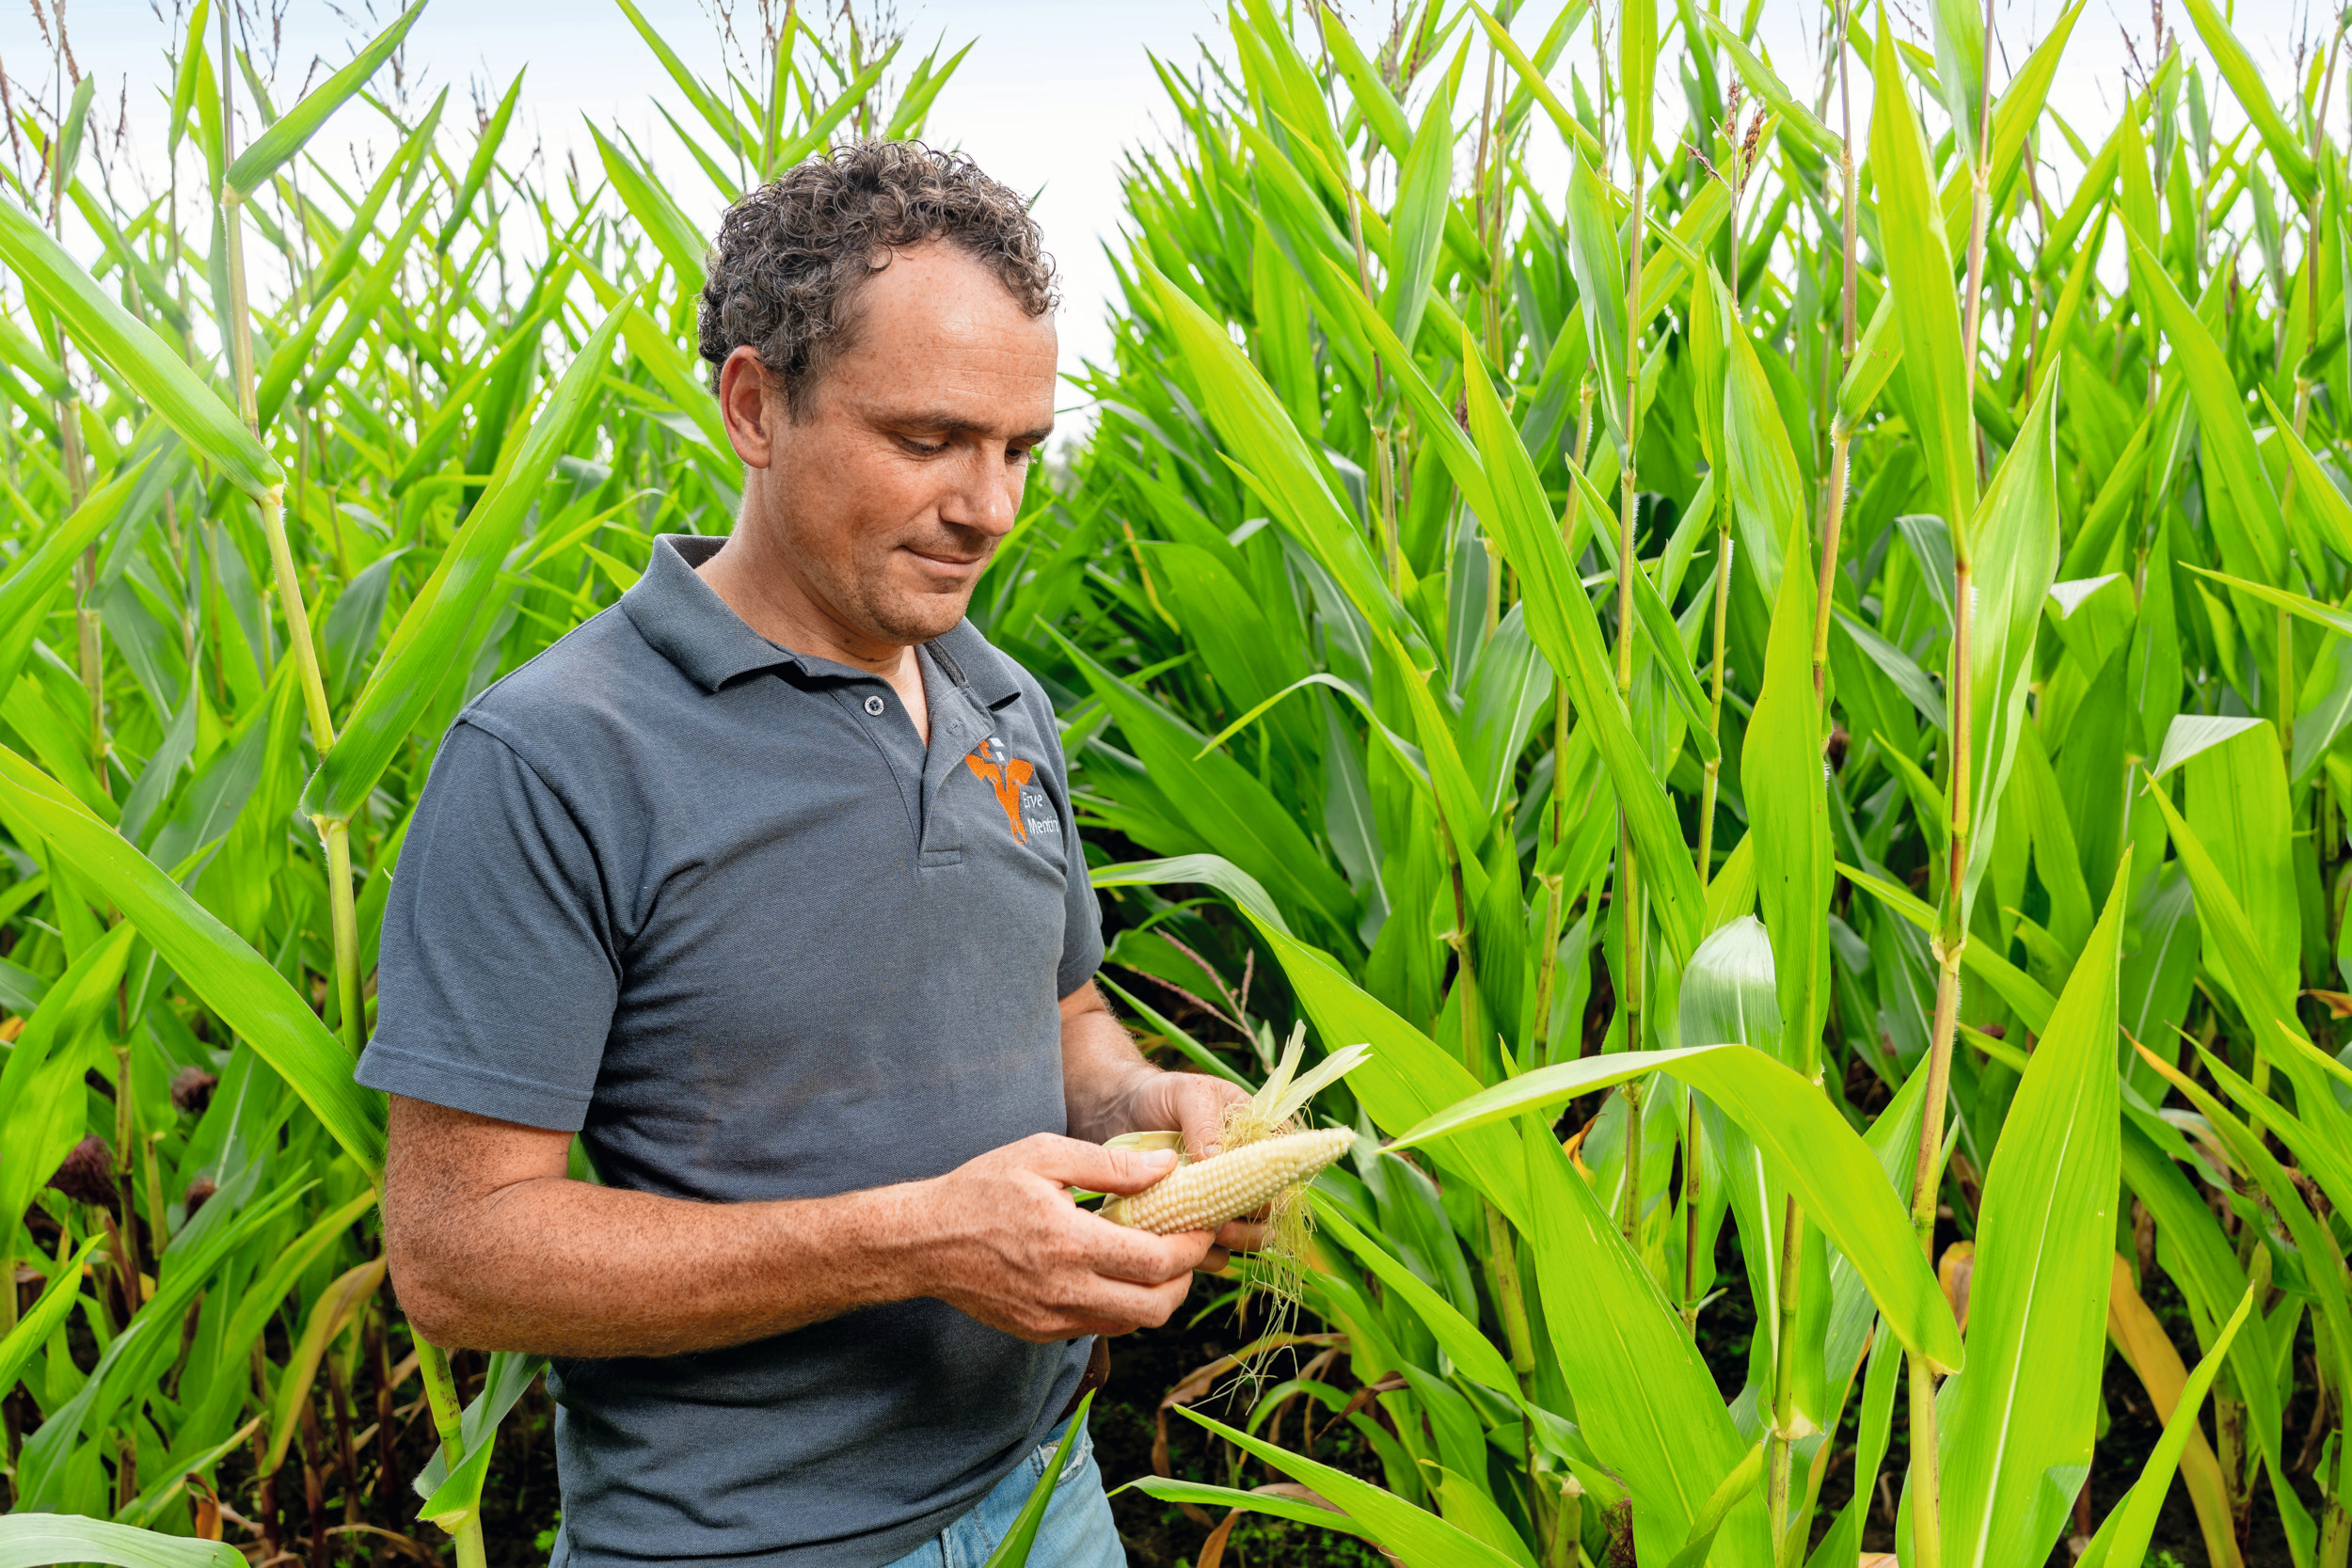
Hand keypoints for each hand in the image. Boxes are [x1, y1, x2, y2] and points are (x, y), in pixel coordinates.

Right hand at [908, 1134, 1214, 1341]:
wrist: (923, 1242)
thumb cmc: (981, 1189)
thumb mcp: (1043, 1155)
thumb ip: (1110, 1165)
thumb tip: (1166, 1167)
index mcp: (1072, 1243)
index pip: (1157, 1262)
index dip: (1192, 1247)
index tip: (1203, 1224)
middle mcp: (1066, 1291)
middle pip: (1156, 1308)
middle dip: (1184, 1279)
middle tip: (1186, 1247)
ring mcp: (1053, 1319)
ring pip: (1132, 1323)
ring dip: (1156, 1296)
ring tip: (1155, 1258)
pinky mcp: (1041, 1332)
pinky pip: (1100, 1327)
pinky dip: (1121, 1305)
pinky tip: (1114, 1272)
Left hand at [1120, 1070, 1267, 1267]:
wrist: (1121, 1116)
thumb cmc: (1162, 1097)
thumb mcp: (1186, 1094)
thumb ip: (1203, 1120)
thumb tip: (1215, 1157)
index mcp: (1257, 1137)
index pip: (1284, 1164)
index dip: (1275, 1181)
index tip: (1252, 1190)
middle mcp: (1247, 1174)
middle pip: (1272, 1208)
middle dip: (1254, 1218)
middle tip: (1224, 1219)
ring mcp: (1224, 1202)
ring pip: (1251, 1236)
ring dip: (1236, 1240)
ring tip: (1207, 1233)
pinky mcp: (1199, 1224)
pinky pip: (1216, 1253)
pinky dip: (1206, 1254)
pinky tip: (1186, 1246)